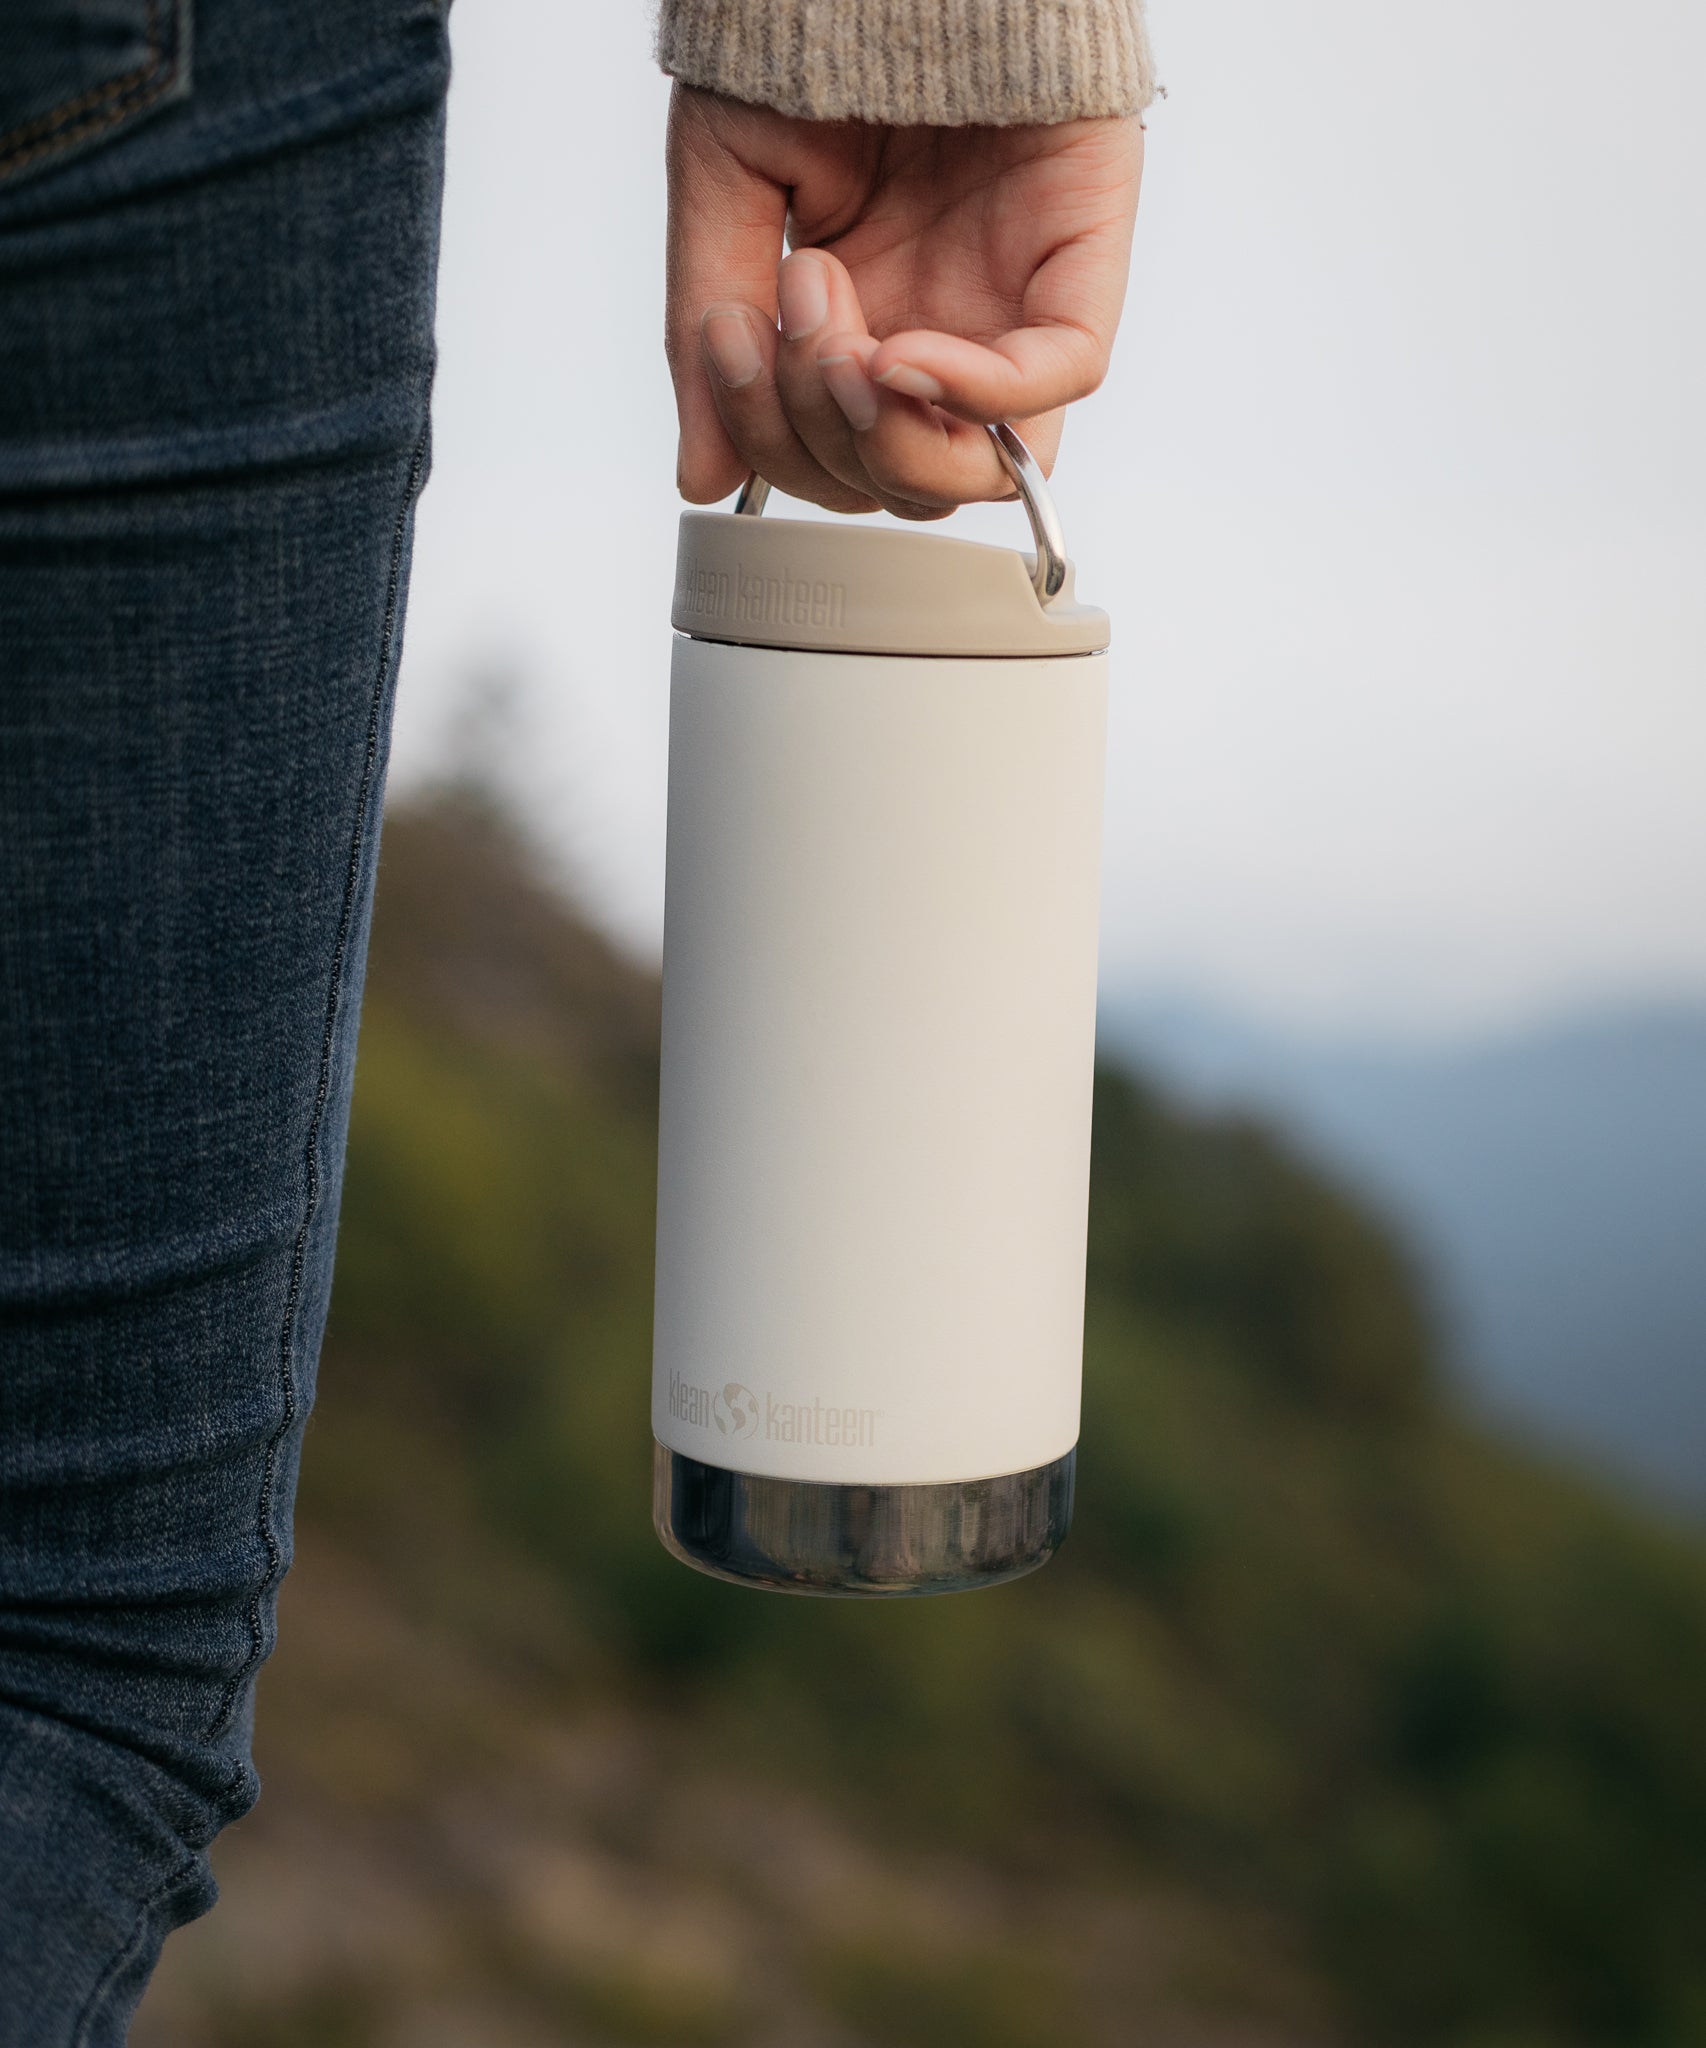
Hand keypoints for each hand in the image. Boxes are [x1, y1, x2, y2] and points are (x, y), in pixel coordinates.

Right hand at [665, 86, 1143, 518]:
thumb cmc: (812, 38)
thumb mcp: (726, 189)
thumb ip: (713, 340)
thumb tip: (704, 478)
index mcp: (857, 320)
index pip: (833, 459)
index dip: (777, 443)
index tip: (733, 338)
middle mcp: (936, 330)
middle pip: (899, 481)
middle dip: (826, 439)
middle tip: (792, 317)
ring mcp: (1010, 307)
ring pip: (982, 464)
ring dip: (897, 445)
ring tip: (852, 352)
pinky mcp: (1080, 263)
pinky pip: (1060, 378)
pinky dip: (981, 398)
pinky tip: (905, 358)